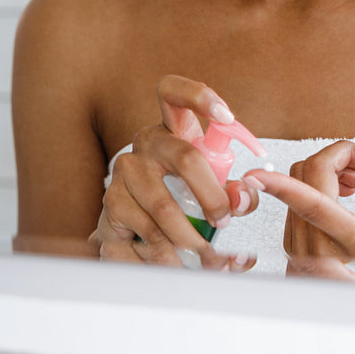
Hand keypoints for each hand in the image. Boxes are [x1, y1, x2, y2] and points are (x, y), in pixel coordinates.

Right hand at [90, 74, 260, 270]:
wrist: (133, 232)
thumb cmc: (180, 202)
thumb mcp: (212, 193)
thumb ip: (235, 194)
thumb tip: (242, 199)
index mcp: (173, 131)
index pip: (174, 93)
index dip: (200, 96)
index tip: (226, 115)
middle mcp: (147, 143)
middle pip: (185, 157)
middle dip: (213, 197)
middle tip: (224, 223)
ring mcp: (125, 170)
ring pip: (165, 207)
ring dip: (193, 239)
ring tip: (209, 258)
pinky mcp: (112, 201)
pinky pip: (147, 232)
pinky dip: (169, 254)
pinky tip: (176, 259)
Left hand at [253, 139, 354, 286]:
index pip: (314, 206)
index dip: (282, 187)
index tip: (256, 176)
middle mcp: (323, 253)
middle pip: (306, 179)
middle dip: (337, 158)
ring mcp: (303, 252)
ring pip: (297, 186)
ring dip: (328, 172)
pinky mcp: (293, 247)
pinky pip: (293, 201)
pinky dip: (318, 186)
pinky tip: (346, 193)